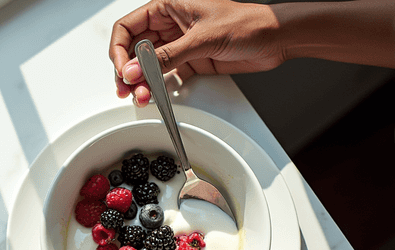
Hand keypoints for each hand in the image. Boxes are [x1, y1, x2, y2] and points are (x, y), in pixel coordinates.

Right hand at [109, 0, 283, 105]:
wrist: (274, 40)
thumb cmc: (246, 24)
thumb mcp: (201, 38)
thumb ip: (166, 57)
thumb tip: (136, 69)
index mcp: (167, 7)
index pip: (128, 27)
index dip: (119, 49)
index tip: (122, 69)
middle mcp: (169, 26)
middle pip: (133, 49)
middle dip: (127, 70)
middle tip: (127, 88)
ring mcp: (178, 45)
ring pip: (147, 66)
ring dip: (141, 82)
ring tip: (141, 96)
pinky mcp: (188, 62)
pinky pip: (164, 76)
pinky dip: (157, 88)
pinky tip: (154, 95)